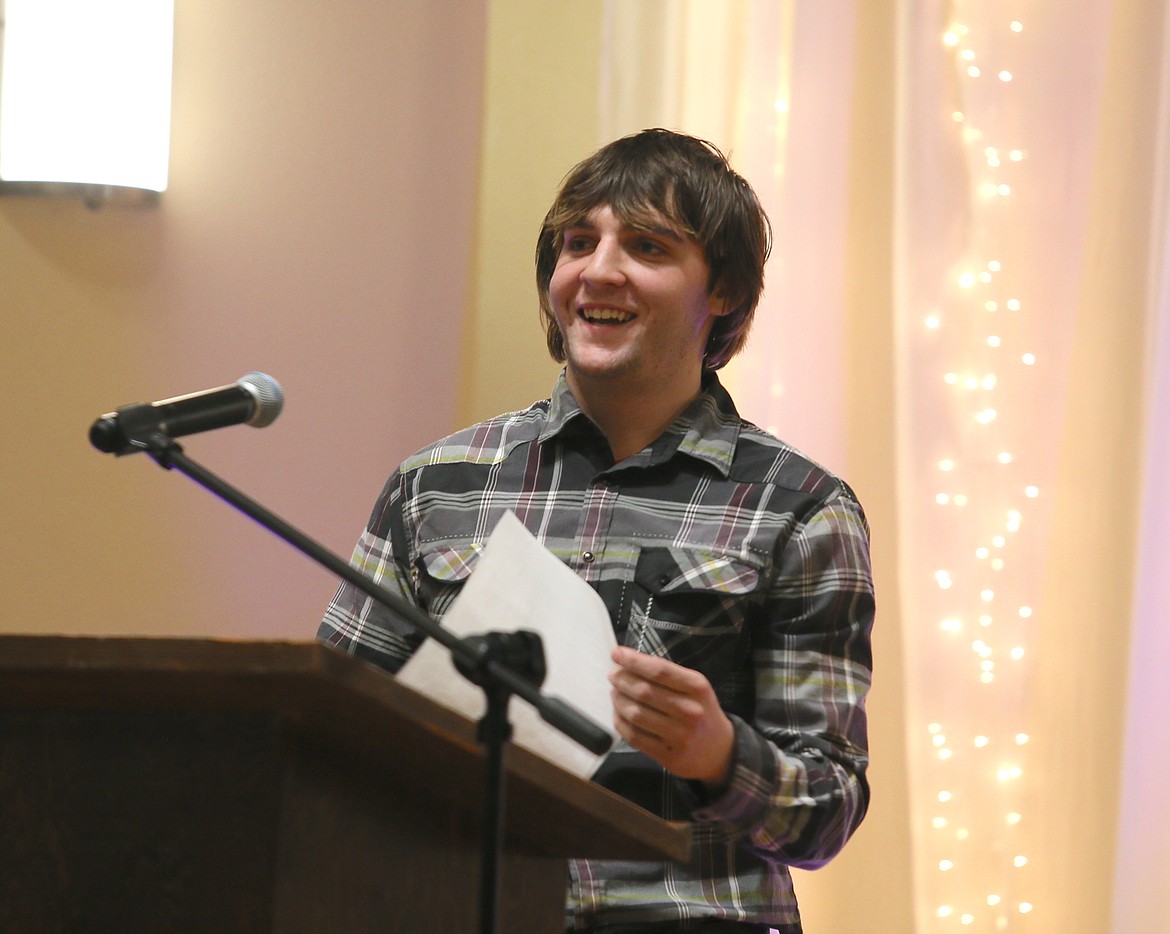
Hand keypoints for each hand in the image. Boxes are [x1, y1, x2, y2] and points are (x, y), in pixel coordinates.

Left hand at [608, 645, 734, 787]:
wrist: (721, 751)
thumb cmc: (702, 711)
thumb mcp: (695, 687)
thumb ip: (668, 674)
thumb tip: (629, 661)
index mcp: (697, 688)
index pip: (659, 670)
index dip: (633, 661)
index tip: (616, 653)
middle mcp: (690, 711)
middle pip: (645, 692)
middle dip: (622, 680)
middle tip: (613, 675)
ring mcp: (680, 736)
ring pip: (636, 714)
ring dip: (619, 701)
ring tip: (615, 693)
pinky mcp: (669, 757)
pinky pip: (635, 737)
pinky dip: (621, 723)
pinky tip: (619, 714)